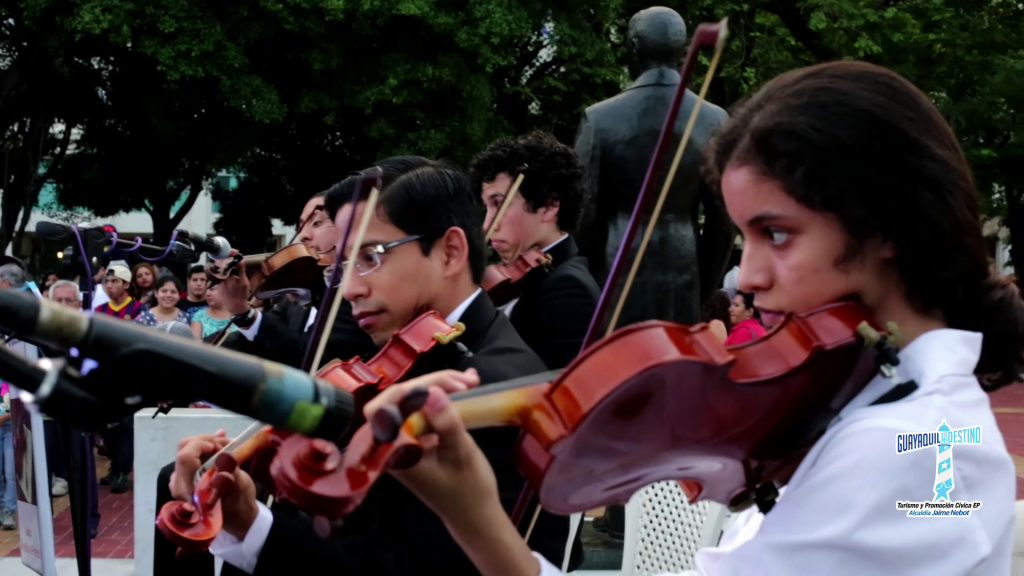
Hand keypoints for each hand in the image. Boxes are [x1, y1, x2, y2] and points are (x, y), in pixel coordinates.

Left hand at [169, 430, 259, 538]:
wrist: (236, 516)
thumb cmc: (238, 506)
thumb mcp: (239, 489)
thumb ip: (231, 474)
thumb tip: (227, 457)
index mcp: (187, 490)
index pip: (185, 458)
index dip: (201, 446)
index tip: (220, 447)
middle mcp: (179, 483)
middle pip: (184, 448)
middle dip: (207, 441)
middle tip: (228, 444)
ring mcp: (181, 477)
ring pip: (188, 447)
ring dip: (209, 442)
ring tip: (229, 445)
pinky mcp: (186, 474)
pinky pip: (192, 453)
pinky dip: (207, 447)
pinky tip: (222, 446)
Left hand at [217, 255, 250, 315]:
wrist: (235, 307)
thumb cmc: (241, 295)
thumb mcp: (244, 282)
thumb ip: (241, 271)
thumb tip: (241, 260)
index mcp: (226, 275)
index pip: (224, 261)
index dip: (229, 254)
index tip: (236, 252)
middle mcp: (220, 277)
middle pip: (221, 263)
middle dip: (228, 257)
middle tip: (235, 254)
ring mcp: (219, 280)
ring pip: (221, 268)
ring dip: (227, 263)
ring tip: (234, 260)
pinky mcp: (220, 283)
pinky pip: (221, 273)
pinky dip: (226, 269)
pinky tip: (232, 268)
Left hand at [363, 369, 501, 525]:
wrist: (475, 514)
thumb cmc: (468, 490)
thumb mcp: (461, 454)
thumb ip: (446, 423)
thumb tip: (432, 392)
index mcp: (395, 452)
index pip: (381, 412)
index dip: (402, 393)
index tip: (437, 387)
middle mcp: (394, 444)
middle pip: (398, 400)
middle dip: (430, 384)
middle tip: (465, 383)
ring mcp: (406, 439)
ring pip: (412, 401)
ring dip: (439, 387)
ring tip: (470, 382)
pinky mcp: (419, 437)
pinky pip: (424, 409)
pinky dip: (443, 396)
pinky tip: (465, 387)